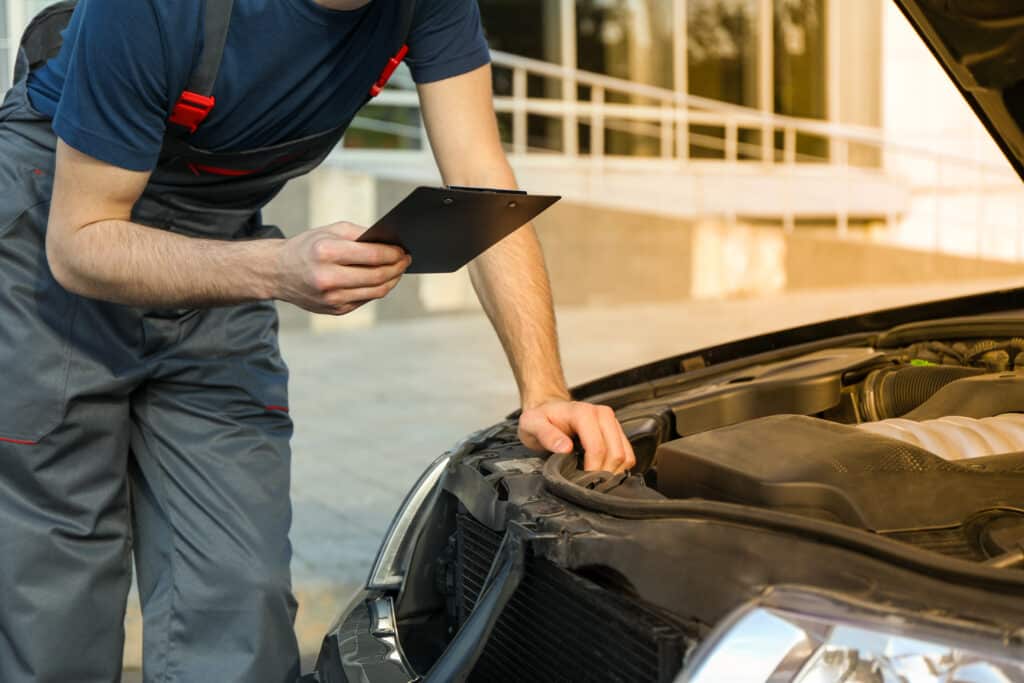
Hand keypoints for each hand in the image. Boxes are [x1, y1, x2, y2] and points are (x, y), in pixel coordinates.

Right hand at [274, 221, 410, 314]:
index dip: (393, 254)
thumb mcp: (330, 231)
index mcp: (326, 253)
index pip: (372, 255)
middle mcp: (327, 278)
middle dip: (397, 268)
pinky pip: (365, 299)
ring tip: (398, 270)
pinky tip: (382, 280)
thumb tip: (391, 243)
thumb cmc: (307, 247)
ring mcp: (331, 298)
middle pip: (377, 276)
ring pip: (375, 291)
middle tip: (406, 260)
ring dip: (392, 280)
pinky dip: (377, 289)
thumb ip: (360, 235)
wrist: (277, 272)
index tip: (403, 250)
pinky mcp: (334, 310)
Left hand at [518, 399, 636, 473]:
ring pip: (625, 455)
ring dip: (612, 472)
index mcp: (583, 413)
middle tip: (587, 484)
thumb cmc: (541, 419)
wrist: (548, 410)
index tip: (581, 482)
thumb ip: (547, 435)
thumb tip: (565, 448)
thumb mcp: (532, 424)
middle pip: (616, 453)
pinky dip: (618, 469)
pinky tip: (602, 473)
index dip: (591, 469)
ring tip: (594, 481)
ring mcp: (612, 423)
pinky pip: (628, 455)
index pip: (597, 447)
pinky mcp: (617, 432)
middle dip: (603, 474)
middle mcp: (602, 415)